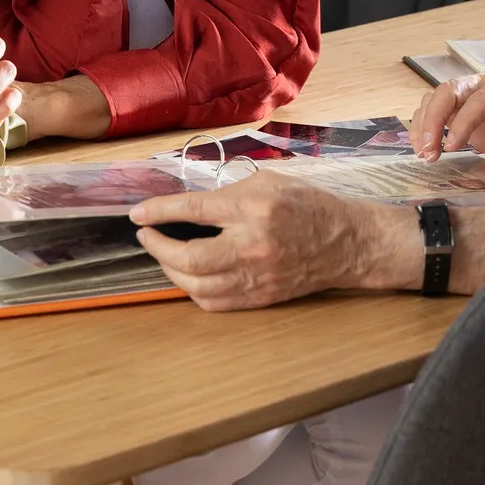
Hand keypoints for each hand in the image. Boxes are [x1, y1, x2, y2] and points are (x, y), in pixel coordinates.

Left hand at [130, 171, 411, 310]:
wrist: (347, 242)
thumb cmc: (307, 205)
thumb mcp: (269, 181)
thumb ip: (227, 192)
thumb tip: (186, 204)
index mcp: (254, 208)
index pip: (194, 210)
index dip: (159, 211)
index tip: (137, 213)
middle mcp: (253, 244)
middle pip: (189, 257)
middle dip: (158, 247)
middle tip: (147, 235)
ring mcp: (257, 276)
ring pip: (197, 286)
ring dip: (171, 271)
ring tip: (165, 255)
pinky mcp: (260, 298)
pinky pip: (214, 303)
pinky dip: (193, 290)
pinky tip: (188, 275)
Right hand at [411, 70, 484, 169]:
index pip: (482, 98)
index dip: (464, 121)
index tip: (452, 146)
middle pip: (451, 89)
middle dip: (434, 118)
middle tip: (428, 150)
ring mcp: (473, 95)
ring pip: (437, 98)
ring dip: (425, 124)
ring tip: (425, 154)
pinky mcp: (462, 110)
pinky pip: (435, 111)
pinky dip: (424, 127)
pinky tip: (424, 148)